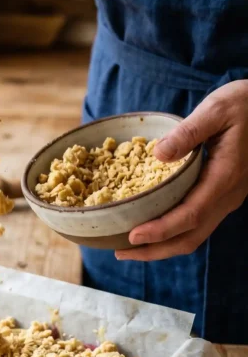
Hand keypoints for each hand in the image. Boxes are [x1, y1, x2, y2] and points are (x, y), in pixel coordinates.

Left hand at [116, 80, 247, 261]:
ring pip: (196, 234)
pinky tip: (152, 226)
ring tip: (130, 247)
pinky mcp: (224, 195)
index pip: (191, 214)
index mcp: (225, 176)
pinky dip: (173, 232)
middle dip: (156, 250)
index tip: (133, 236)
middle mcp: (228, 195)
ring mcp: (228, 198)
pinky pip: (198, 223)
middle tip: (121, 253)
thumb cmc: (244, 104)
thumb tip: (159, 154)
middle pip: (191, 236)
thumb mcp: (216, 109)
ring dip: (163, 245)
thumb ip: (188, 132)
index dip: (161, 230)